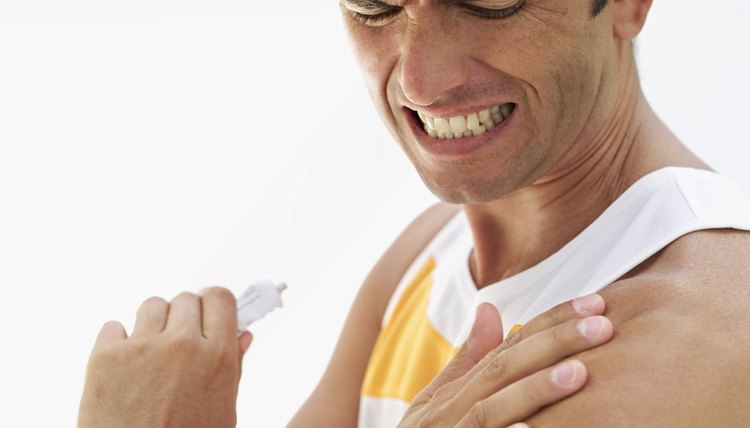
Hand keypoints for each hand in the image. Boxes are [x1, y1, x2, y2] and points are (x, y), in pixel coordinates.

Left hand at [77, 287, 252, 427]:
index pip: (220, 297)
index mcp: (217, 358)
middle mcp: (181, 345)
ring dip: (154, 324)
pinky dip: (119, 341)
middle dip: (186, 317)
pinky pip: (114, 326)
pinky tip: (125, 367)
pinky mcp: (105, 356)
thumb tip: (243, 336)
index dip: (215, 304)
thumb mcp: (222, 411)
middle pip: (186, 299)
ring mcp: (141, 348)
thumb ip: (233, 367)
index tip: (211, 312)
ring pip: (152, 306)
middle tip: (181, 341)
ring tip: (152, 355)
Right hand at [398, 294, 613, 426]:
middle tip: (602, 325)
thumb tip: (491, 309)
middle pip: (502, 370)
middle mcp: (448, 411)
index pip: (507, 347)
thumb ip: (466, 362)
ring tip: (579, 373)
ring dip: (534, 390)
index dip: (550, 323)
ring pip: (491, 410)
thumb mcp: (435, 404)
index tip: (593, 304)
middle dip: (553, 345)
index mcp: (453, 391)